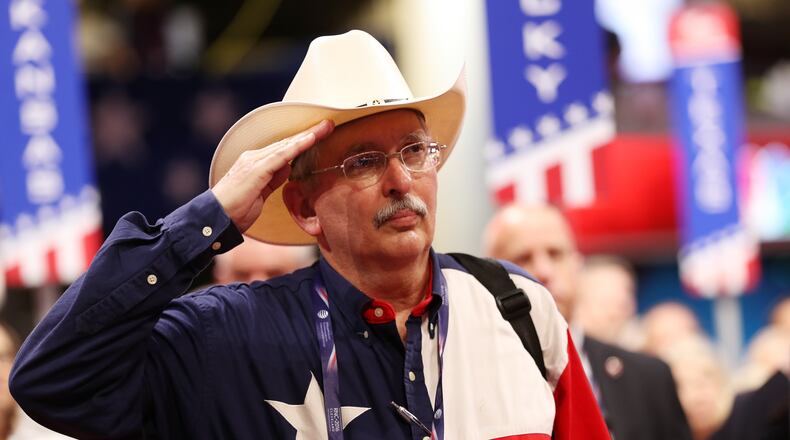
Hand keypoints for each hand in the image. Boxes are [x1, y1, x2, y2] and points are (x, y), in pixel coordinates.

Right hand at [212, 119, 333, 231]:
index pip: (284, 149)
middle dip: (309, 133)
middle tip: (329, 124)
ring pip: (286, 145)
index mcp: (255, 163)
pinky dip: (297, 147)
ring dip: (307, 136)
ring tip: (325, 127)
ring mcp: (253, 162)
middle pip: (287, 143)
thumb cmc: (235, 210)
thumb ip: (273, 180)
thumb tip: (288, 169)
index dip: (303, 141)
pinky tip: (310, 140)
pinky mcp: (255, 170)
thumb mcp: (260, 194)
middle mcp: (254, 158)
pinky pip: (281, 156)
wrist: (216, 219)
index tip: (321, 134)